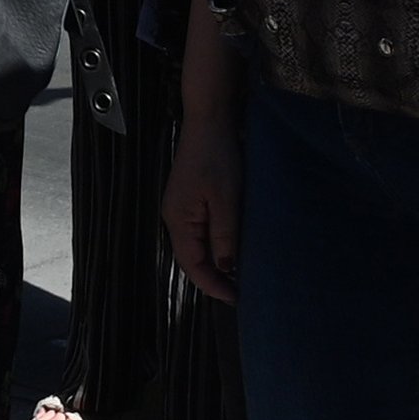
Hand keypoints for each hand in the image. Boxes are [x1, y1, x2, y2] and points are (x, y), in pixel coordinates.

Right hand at [162, 114, 239, 300]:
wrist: (210, 120)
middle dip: (215, 277)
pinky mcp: (192, 198)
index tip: (237, 299)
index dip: (213, 285)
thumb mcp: (226, 199)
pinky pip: (202, 230)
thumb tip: (226, 268)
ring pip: (198, 245)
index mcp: (179, 221)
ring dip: (217, 261)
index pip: (192, 266)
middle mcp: (175, 218)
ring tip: (241, 274)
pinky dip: (217, 243)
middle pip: (192, 258)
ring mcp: (182, 207)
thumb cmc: (218, 157)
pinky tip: (234, 246)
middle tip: (243, 291)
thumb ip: (225, 236)